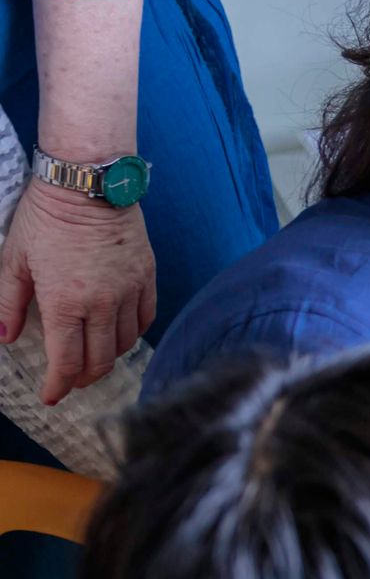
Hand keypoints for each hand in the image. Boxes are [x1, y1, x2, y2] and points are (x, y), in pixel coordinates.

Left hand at [0, 179, 155, 403]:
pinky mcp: (147, 278)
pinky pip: (145, 319)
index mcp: (66, 302)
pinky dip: (132, 334)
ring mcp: (129, 292)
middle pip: (100, 360)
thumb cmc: (46, 217)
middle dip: (83, 377)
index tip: (52, 395)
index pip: (67, 361)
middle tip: (71, 380)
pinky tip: (119, 334)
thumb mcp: (14, 259)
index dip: (59, 385)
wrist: (88, 183)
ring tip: (94, 358)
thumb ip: (8, 302)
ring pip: (125, 344)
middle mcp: (102, 305)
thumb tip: (5, 337)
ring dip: (108, 357)